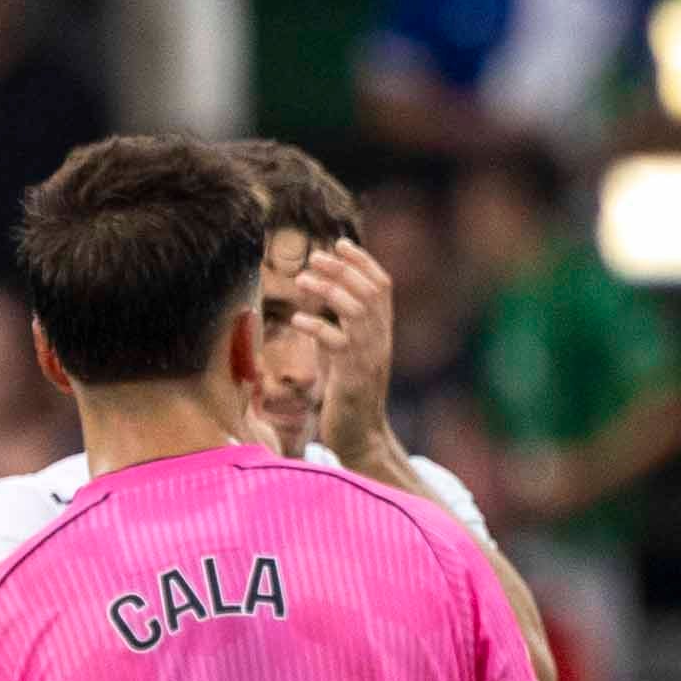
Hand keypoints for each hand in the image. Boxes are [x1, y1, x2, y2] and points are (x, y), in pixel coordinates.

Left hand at [295, 240, 401, 465]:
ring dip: (329, 289)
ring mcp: (368, 357)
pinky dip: (316, 325)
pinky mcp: (352, 375)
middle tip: (315, 255)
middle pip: (370, 291)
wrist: (361, 437)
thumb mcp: (348, 354)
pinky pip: (336, 341)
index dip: (363, 261)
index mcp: (382, 333)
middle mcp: (380, 341)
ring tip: (302, 278)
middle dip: (343, 268)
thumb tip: (323, 297)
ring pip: (357, 310)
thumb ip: (342, 327)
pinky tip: (297, 319)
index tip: (340, 243)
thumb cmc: (348, 396)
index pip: (383, 286)